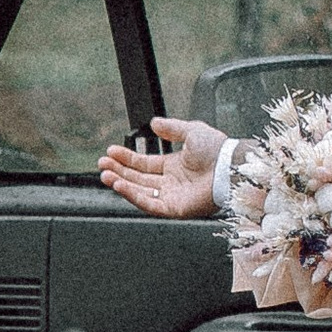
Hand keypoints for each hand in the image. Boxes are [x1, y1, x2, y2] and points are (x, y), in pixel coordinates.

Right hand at [97, 115, 223, 220]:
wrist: (229, 167)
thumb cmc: (217, 150)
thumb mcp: (191, 130)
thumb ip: (171, 128)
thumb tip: (153, 123)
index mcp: (174, 166)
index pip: (144, 164)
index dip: (126, 159)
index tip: (111, 152)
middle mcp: (171, 182)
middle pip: (138, 178)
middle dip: (119, 171)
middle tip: (102, 164)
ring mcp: (172, 196)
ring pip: (140, 192)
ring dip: (121, 183)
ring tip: (106, 175)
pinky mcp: (174, 209)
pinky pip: (149, 204)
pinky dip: (133, 196)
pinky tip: (121, 185)